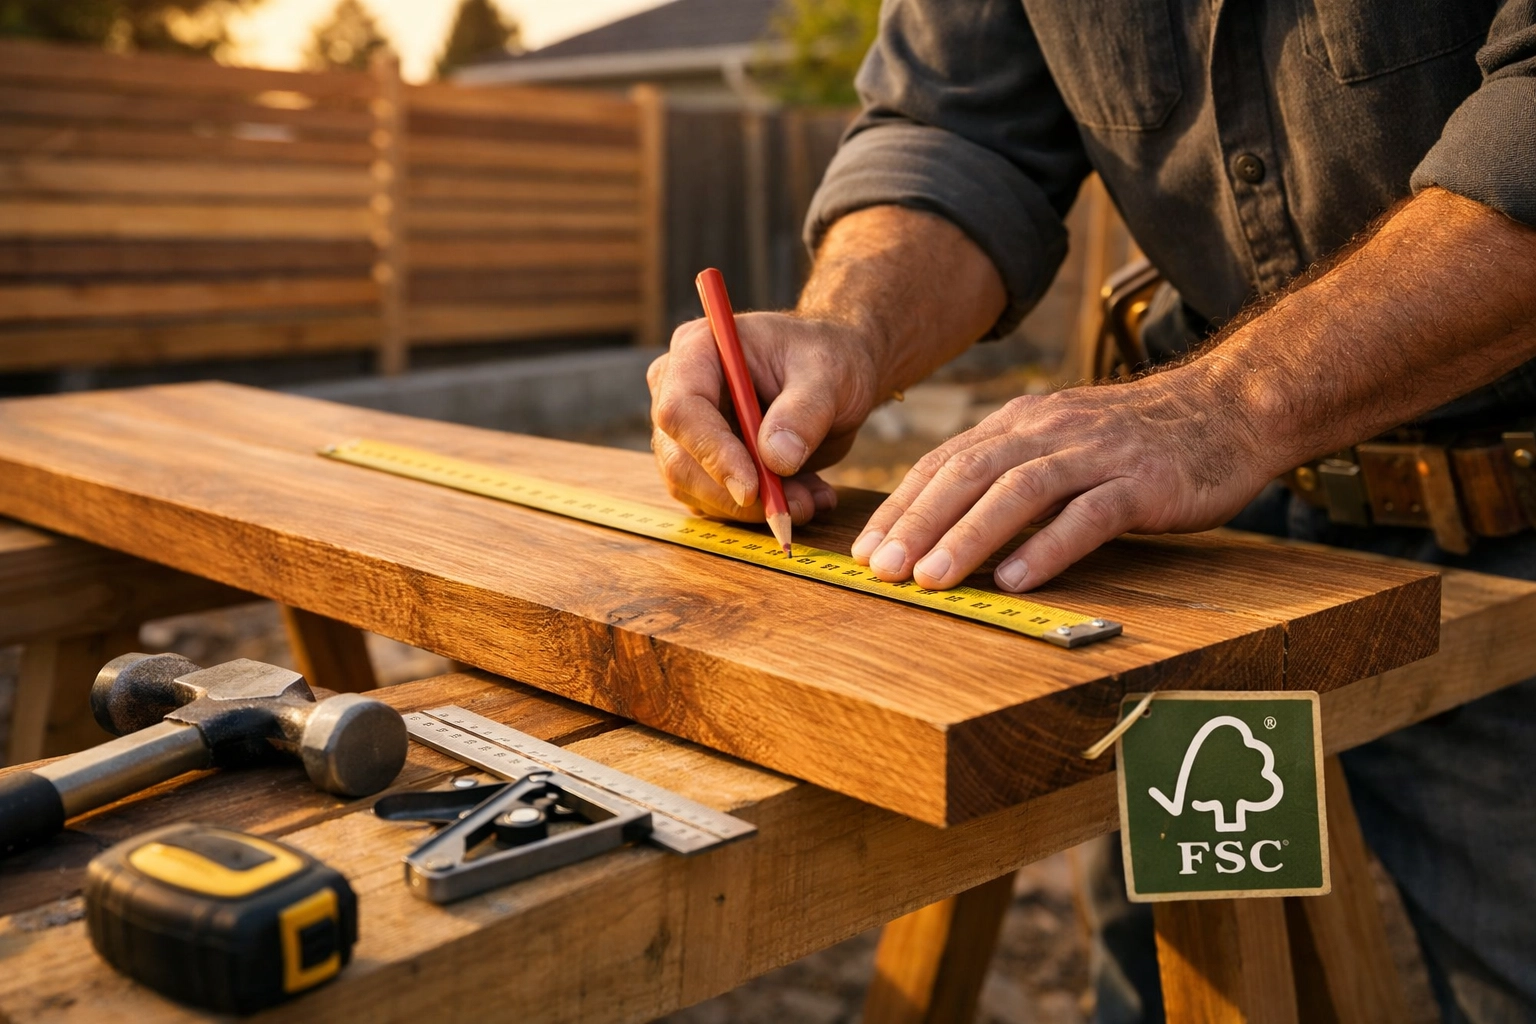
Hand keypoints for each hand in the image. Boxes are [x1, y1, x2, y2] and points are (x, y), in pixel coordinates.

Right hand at [648, 311, 882, 522]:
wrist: (835, 375)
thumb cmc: (828, 357)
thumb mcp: (829, 375)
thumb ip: (804, 412)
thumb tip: (776, 460)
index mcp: (698, 351)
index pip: (680, 410)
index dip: (711, 453)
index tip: (751, 488)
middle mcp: (679, 391)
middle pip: (679, 459)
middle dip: (734, 495)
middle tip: (792, 507)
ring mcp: (688, 432)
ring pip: (696, 490)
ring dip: (754, 509)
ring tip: (811, 499)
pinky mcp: (704, 464)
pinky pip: (718, 503)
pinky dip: (761, 510)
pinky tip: (806, 495)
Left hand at [851, 371, 1274, 591]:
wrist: (1230, 409)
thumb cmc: (1137, 441)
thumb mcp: (1060, 443)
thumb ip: (1008, 473)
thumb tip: (943, 525)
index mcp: (1022, 422)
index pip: (946, 463)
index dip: (902, 506)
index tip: (865, 550)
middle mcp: (1051, 431)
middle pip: (970, 474)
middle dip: (918, 523)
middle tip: (881, 569)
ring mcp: (1098, 454)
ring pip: (1019, 491)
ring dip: (969, 537)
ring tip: (932, 579)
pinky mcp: (1144, 482)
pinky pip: (1089, 514)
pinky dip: (1049, 547)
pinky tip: (1017, 578)